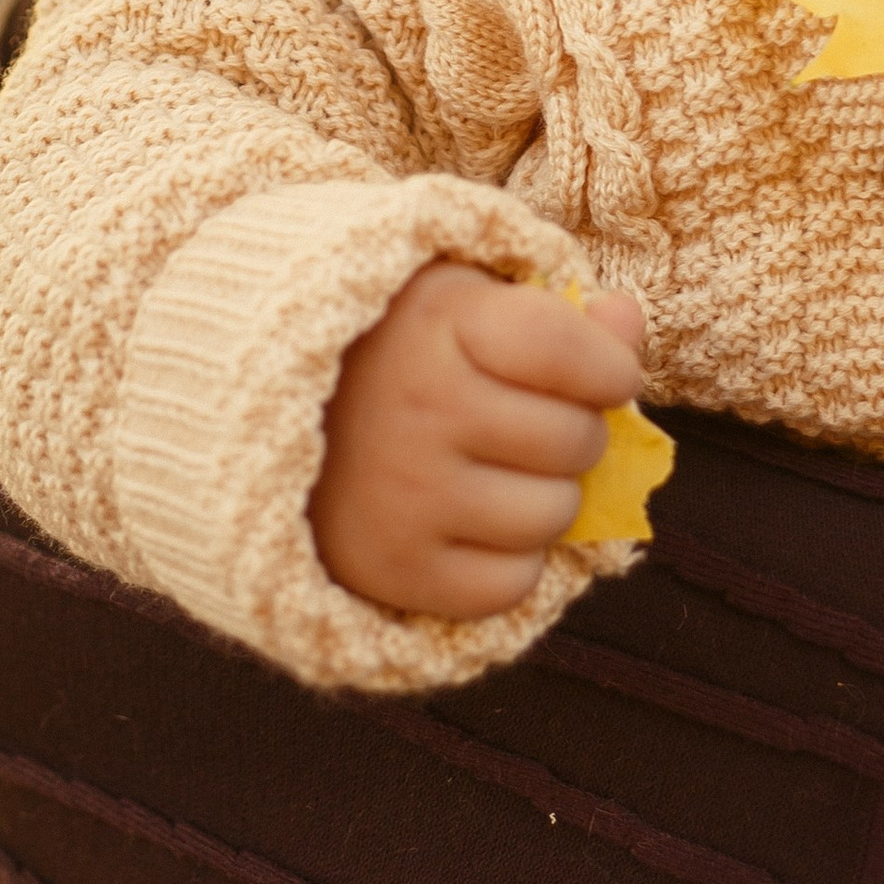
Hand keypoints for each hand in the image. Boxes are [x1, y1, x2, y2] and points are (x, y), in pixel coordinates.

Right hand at [309, 261, 646, 621]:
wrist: (257, 416)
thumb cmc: (394, 347)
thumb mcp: (467, 298)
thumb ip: (559, 309)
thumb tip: (626, 326)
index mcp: (440, 320)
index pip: (574, 352)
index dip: (610, 367)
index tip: (602, 372)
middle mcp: (420, 407)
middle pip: (576, 439)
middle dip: (576, 433)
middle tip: (529, 423)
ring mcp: (404, 494)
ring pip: (554, 515)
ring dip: (547, 497)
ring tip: (500, 471)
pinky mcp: (391, 570)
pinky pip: (511, 584)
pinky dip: (510, 560)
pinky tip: (472, 522)